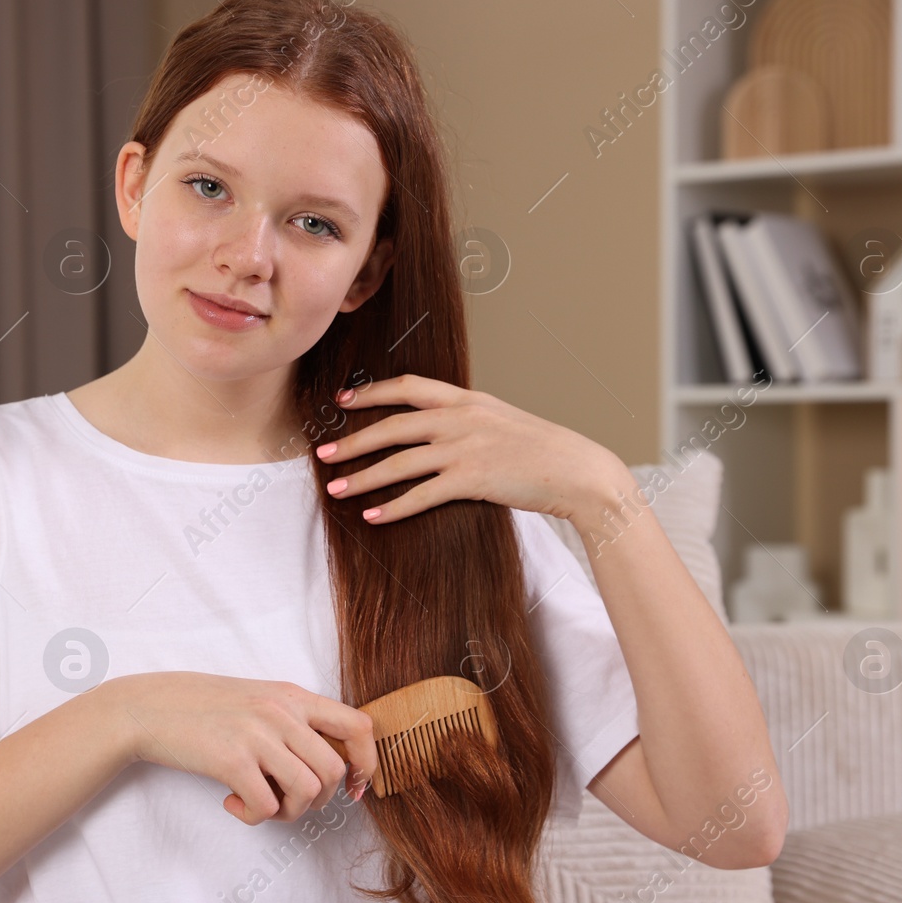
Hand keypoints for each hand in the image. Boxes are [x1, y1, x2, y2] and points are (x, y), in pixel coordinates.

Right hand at [108, 671, 377, 824]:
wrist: (148, 707)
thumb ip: (295, 721)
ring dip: (289, 812)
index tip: (351, 788)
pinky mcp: (231, 761)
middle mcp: (281, 712)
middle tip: (288, 800)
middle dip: (319, 800)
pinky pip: (267, 808)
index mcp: (293, 695)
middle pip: (333, 771)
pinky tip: (232, 803)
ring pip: (308, 793)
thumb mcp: (259, 700)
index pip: (358, 727)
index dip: (366, 764)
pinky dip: (253, 816)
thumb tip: (334, 764)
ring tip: (261, 803)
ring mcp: (257, 735)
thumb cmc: (204, 708)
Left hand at [315, 373, 632, 526]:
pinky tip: (372, 517)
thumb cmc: (543, 450)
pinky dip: (393, 507)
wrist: (578, 471)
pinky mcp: (472, 479)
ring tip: (335, 489)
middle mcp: (461, 418)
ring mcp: (465, 447)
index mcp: (467, 398)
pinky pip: (421, 495)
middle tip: (323, 454)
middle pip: (392, 425)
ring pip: (398, 462)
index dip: (371, 393)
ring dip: (362, 476)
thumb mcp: (502, 419)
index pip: (408, 386)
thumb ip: (468, 419)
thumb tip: (438, 427)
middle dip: (352, 440)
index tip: (342, 401)